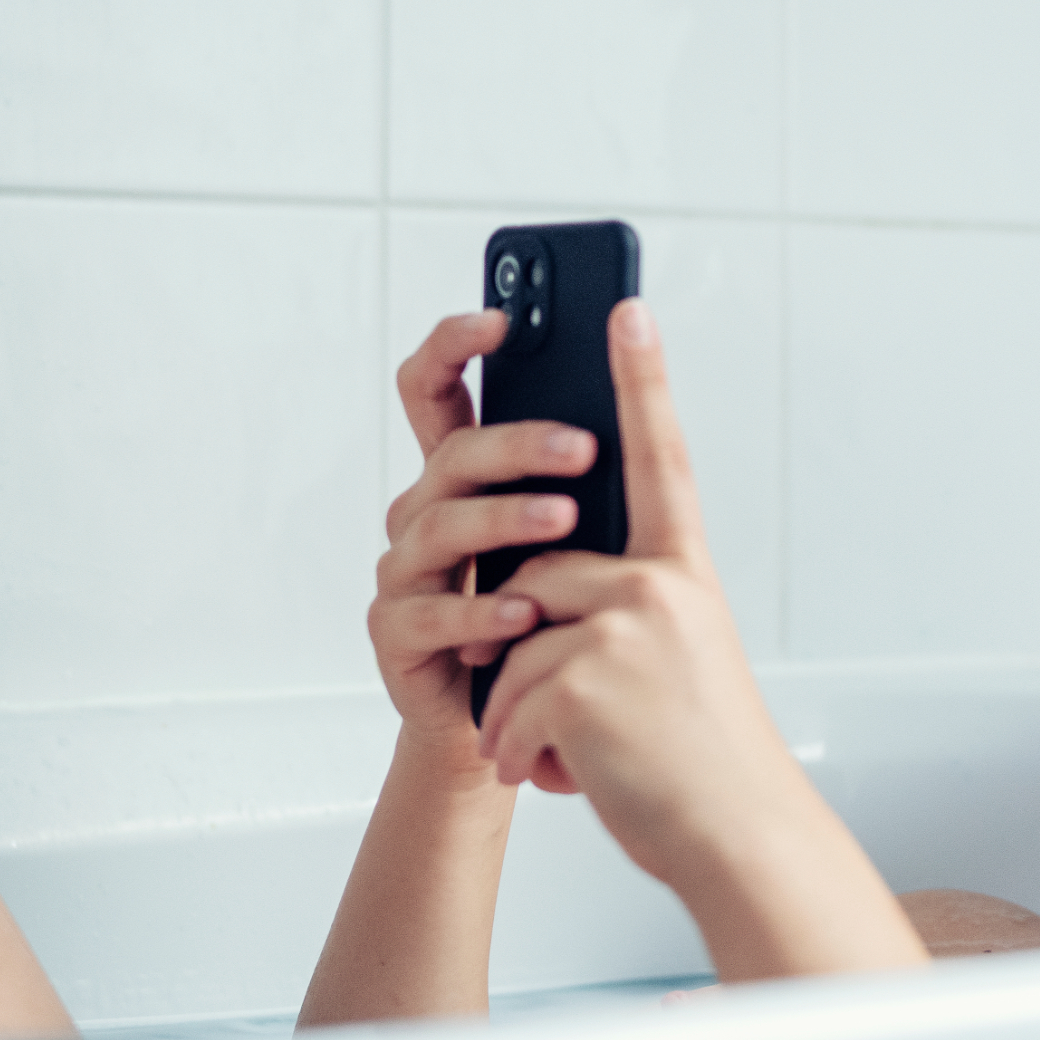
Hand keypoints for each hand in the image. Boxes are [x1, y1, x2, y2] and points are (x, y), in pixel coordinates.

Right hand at [365, 309, 597, 756]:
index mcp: (458, 478)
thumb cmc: (547, 618)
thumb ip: (580, 473)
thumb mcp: (570, 540)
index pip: (436, 389)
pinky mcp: (396, 638)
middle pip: (451, 455)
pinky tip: (524, 608)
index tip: (500, 317)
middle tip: (581, 445)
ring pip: (439, 527)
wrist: (508, 722)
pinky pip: (430, 615)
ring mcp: (403, 575)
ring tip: (565, 520)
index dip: (453, 345)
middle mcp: (422, 515)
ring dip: (505, 520)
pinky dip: (479, 611)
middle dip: (515, 443)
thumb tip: (642, 388)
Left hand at [472, 303, 822, 886]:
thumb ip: (619, 612)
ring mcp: (623, 624)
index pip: (662, 459)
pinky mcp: (584, 672)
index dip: (642, 382)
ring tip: (578, 758)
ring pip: (514, 644)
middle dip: (530, 655)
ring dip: (523, 715)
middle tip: (580, 719)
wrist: (735, 835)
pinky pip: (506, 697)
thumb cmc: (699, 761)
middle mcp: (658, 583)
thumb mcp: (673, 663)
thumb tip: (533, 600)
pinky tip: (564, 775)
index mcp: (683, 573)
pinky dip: (519, 748)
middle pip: (538, 576)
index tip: (626, 310)